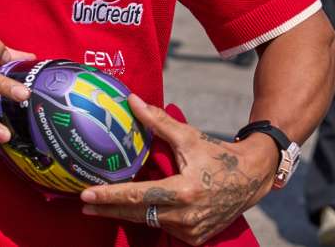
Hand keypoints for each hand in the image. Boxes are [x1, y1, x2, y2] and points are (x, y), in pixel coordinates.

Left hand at [80, 94, 276, 245]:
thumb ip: (157, 122)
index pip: (137, 196)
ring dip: (126, 215)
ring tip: (100, 207)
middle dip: (108, 210)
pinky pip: (165, 229)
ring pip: (150, 222)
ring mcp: (192, 231)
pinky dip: (150, 218)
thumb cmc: (217, 154)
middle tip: (83, 205)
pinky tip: (134, 211)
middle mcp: (187, 216)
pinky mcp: (196, 238)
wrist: (251, 178)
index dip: (109, 196)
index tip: (86, 196)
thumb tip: (132, 100)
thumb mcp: (188, 136)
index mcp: (184, 191)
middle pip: (138, 214)